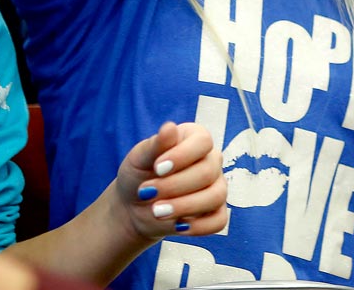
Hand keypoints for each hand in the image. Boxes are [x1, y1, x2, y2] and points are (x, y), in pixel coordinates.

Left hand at [115, 121, 226, 240]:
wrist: (134, 206)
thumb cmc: (139, 174)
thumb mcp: (140, 157)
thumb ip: (156, 144)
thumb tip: (169, 127)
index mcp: (195, 138)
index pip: (203, 141)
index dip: (182, 155)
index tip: (157, 168)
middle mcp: (211, 160)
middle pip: (207, 171)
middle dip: (175, 185)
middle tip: (147, 192)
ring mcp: (217, 187)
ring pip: (215, 196)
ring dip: (185, 206)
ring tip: (157, 211)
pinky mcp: (216, 212)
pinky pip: (219, 221)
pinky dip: (198, 227)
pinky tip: (177, 226)